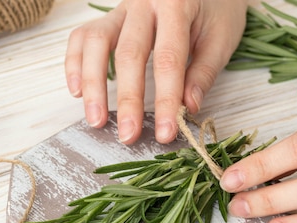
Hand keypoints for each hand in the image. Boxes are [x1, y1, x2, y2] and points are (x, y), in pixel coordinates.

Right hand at [65, 0, 247, 143]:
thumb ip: (203, 73)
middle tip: (128, 135)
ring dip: (93, 85)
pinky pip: (82, 37)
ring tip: (96, 120)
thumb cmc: (215, 10)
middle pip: (128, 54)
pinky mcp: (108, 18)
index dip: (165, 99)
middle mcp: (144, 2)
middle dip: (127, 99)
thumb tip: (187, 107)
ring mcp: (121, 9)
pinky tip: (77, 92)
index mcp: (177, 5)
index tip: (164, 133)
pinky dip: (74, 64)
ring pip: (96, 43)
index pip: (168, 60)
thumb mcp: (221, 38)